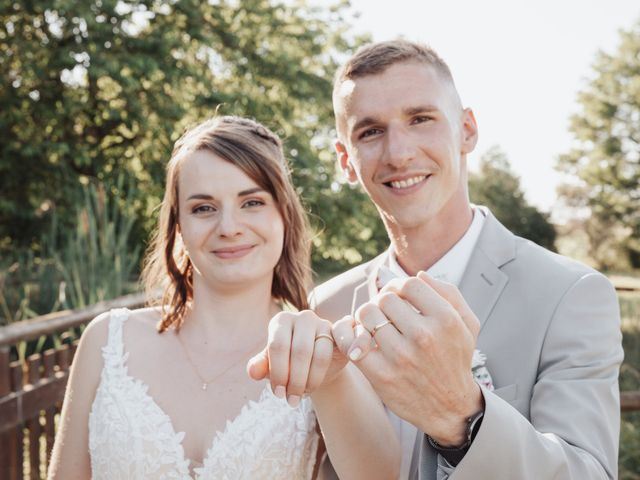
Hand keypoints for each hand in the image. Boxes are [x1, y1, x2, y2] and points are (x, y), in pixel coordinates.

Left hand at [247, 310, 349, 406]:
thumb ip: (260, 365)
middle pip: (300, 351)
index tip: (278, 394)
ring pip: (319, 355)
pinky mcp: (339, 334)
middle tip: (291, 401)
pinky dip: (325, 372)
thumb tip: (252, 372)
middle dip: (295, 380)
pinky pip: (336, 353)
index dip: (278, 372)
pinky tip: (317, 385)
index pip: (278, 345)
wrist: (314, 369)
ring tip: (303, 396)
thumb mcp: (271, 366)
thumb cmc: (287, 364)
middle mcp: (303, 317)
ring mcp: (323, 323)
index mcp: (281, 320)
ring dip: (310, 381)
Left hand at [339, 272, 482, 445]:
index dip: (398, 286)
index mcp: (445, 319)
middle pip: (385, 297)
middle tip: (385, 313)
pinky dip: (356, 338)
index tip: (397, 297)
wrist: (450, 408)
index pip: (409, 284)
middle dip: (382, 302)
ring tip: (375, 327)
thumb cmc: (455, 360)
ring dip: (367, 318)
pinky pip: (356, 342)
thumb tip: (420, 274)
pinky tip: (366, 343)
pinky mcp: (382, 375)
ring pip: (367, 315)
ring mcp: (401, 356)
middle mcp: (424, 336)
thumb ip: (449, 293)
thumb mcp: (467, 325)